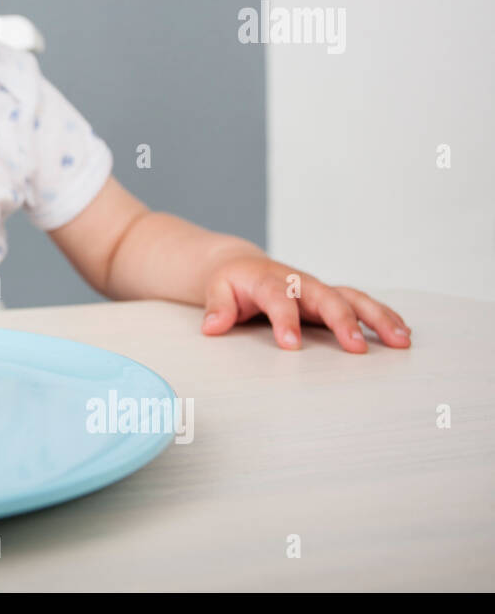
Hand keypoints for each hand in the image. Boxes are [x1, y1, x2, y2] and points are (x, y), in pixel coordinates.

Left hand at [200, 256, 411, 352]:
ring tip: (400, 341)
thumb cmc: (230, 281)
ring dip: (378, 318)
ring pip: (352, 298)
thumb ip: (217, 307)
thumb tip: (212, 326)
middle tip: (357, 348)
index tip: (291, 345)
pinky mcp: (329, 298)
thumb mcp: (216, 290)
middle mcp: (299, 283)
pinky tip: (401, 333)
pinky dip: (382, 317)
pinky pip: (360, 304)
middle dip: (343, 321)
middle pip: (325, 297)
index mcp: (268, 280)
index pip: (278, 298)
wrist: (241, 265)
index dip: (285, 320)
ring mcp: (317, 290)